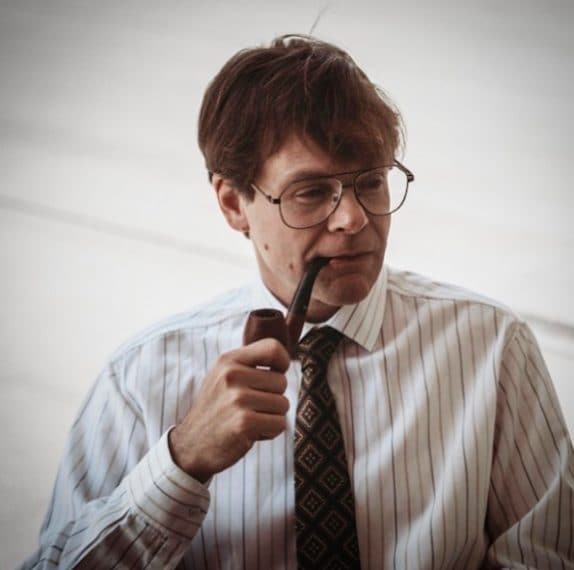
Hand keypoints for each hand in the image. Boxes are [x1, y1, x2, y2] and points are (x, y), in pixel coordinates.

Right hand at [168, 338, 289, 482]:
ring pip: (283, 404)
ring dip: (271, 416)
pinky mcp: (244, 422)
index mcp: (228, 360)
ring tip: (250, 419)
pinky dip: (270, 431)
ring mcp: (238, 398)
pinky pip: (279, 423)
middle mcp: (232, 375)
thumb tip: (283, 363)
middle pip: (281, 381)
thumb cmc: (216, 409)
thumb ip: (249, 365)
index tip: (276, 374)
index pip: (273, 348)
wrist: (190, 445)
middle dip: (273, 397)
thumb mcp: (223, 376)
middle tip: (252, 407)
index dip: (282, 362)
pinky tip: (251, 432)